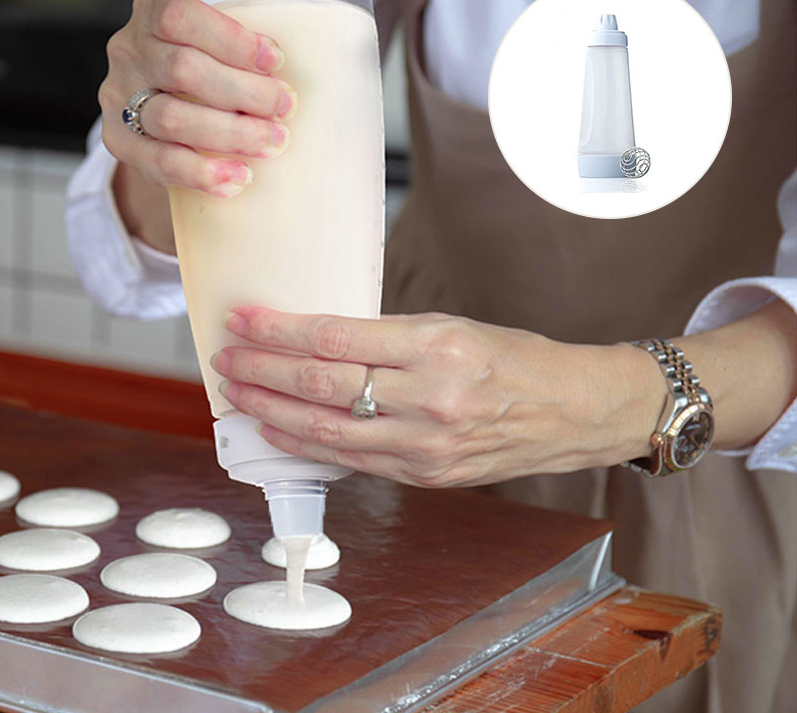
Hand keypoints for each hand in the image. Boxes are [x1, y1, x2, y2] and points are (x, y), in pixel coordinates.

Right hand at [99, 0, 295, 198]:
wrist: (164, 117)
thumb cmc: (207, 73)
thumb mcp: (218, 47)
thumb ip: (242, 54)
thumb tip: (295, 84)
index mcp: (152, 12)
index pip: (180, 16)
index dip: (232, 40)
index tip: (275, 62)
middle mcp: (129, 51)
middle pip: (184, 69)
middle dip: (243, 92)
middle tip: (284, 108)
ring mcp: (118, 97)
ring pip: (173, 118)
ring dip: (231, 133)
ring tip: (272, 144)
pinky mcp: (120, 142)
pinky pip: (160, 162)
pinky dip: (204, 173)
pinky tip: (239, 177)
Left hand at [212, 307, 665, 487]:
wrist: (570, 411)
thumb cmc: (516, 360)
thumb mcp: (453, 327)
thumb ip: (388, 339)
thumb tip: (319, 341)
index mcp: (437, 345)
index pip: (336, 337)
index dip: (280, 330)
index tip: (244, 320)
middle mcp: (430, 397)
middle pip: (322, 384)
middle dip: (263, 371)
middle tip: (225, 358)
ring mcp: (427, 445)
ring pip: (327, 429)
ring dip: (272, 411)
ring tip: (237, 394)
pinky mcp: (426, 475)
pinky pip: (353, 460)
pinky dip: (307, 446)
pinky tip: (277, 432)